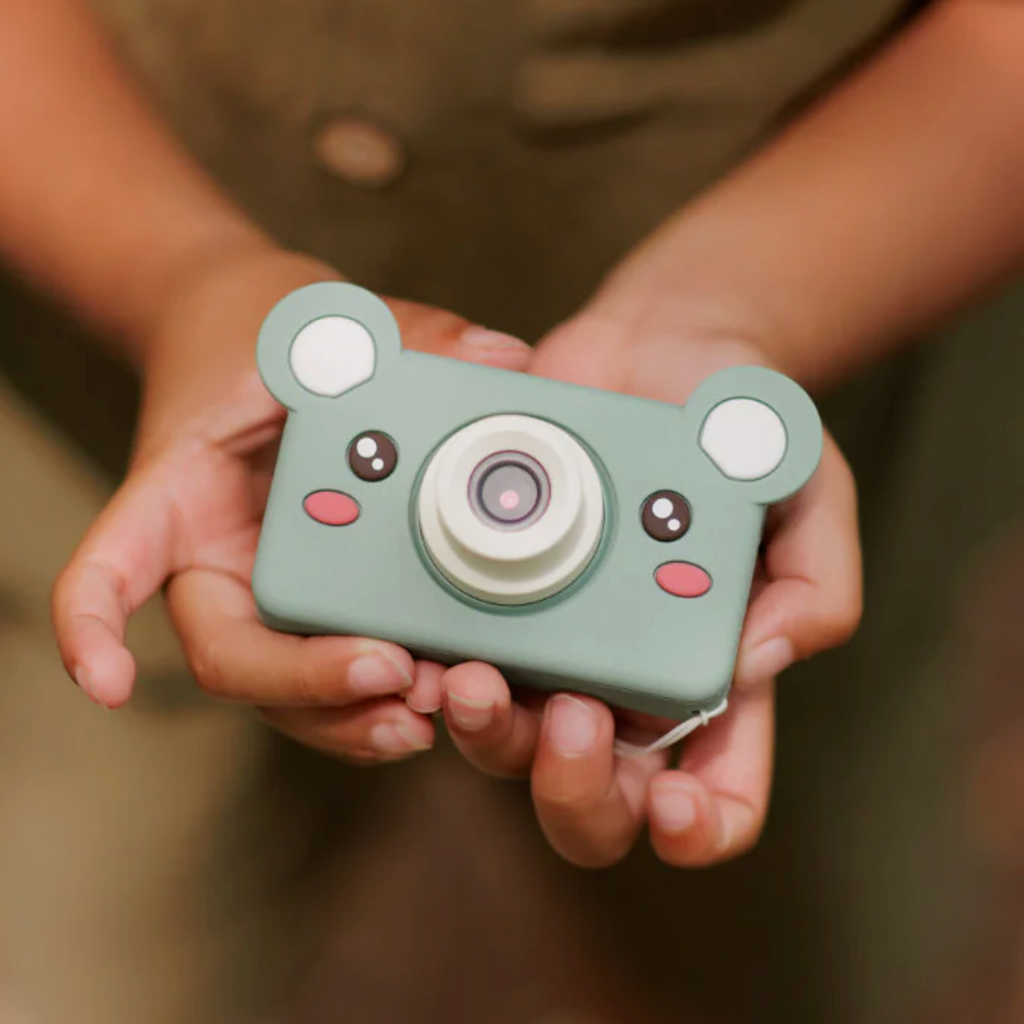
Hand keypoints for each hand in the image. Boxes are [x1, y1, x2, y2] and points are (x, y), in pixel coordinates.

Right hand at [51, 246, 531, 762]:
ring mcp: (263, 591)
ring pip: (284, 692)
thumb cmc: (273, 338)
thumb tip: (501, 356)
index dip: (93, 624)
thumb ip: (408, 335)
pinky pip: (332, 668)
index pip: (114, 563)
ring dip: (348, 718)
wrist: (267, 352)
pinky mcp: (314, 605)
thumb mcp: (331, 326)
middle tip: (393, 672)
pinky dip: (371, 700)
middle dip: (306, 684)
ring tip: (427, 712)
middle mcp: (215, 560)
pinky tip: (431, 703)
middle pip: (232, 657)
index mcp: (181, 494)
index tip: (110, 681)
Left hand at [438, 312, 861, 864]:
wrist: (658, 351)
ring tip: (472, 677)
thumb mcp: (809, 497)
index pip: (714, 797)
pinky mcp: (488, 593)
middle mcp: (624, 681)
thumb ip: (815, 588)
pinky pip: (451, 656)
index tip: (671, 803)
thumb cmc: (740, 437)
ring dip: (487, 734)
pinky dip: (430, 671)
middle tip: (572, 721)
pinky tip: (422, 646)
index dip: (695, 828)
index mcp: (709, 682)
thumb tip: (751, 664)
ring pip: (506, 741)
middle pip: (593, 798)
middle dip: (574, 791)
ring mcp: (551, 642)